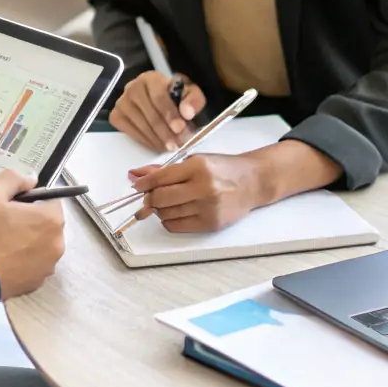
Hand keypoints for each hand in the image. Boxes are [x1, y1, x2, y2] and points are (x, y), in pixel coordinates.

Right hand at [0, 169, 65, 299]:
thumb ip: (13, 179)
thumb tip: (31, 179)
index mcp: (51, 220)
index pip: (50, 199)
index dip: (30, 198)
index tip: (10, 204)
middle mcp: (57, 244)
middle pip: (46, 223)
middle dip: (29, 219)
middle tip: (1, 222)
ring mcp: (48, 267)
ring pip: (39, 244)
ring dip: (26, 240)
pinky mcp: (36, 284)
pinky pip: (32, 263)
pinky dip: (21, 259)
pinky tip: (0, 259)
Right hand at [110, 71, 205, 153]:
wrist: (159, 100)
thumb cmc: (174, 97)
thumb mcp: (189, 94)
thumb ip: (193, 100)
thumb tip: (187, 113)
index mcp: (150, 78)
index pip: (159, 97)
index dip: (170, 114)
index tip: (180, 129)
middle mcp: (132, 87)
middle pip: (150, 114)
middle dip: (166, 132)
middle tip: (178, 144)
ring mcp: (121, 103)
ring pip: (141, 126)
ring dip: (158, 140)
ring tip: (171, 147)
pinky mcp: (116, 117)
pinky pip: (131, 133)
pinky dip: (146, 142)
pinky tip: (158, 145)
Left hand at [128, 140, 340, 233]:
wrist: (253, 182)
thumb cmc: (223, 168)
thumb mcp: (194, 160)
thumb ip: (164, 169)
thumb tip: (135, 175)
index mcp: (198, 167)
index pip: (161, 178)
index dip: (144, 184)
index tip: (137, 186)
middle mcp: (203, 187)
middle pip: (161, 199)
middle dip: (149, 198)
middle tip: (149, 195)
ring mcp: (208, 208)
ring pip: (166, 214)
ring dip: (159, 209)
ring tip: (166, 201)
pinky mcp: (211, 224)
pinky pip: (177, 226)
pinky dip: (169, 220)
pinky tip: (175, 211)